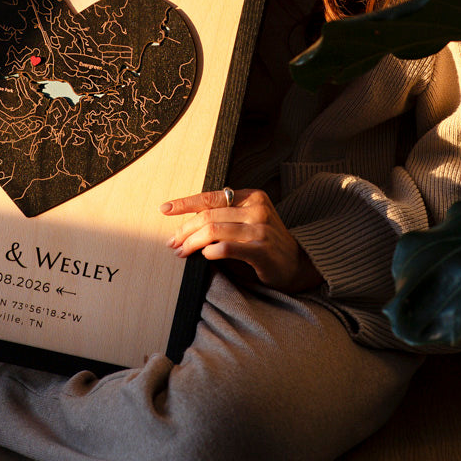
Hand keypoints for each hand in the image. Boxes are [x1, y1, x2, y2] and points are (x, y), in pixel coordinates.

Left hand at [161, 188, 322, 293]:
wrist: (296, 264)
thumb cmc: (265, 243)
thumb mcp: (248, 221)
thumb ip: (224, 217)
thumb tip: (185, 224)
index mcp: (252, 196)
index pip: (210, 196)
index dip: (185, 203)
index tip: (164, 209)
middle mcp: (257, 208)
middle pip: (208, 215)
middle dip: (184, 229)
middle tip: (172, 243)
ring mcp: (260, 228)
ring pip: (213, 230)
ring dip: (192, 243)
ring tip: (181, 252)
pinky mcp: (261, 249)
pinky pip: (227, 248)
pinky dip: (210, 252)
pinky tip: (204, 256)